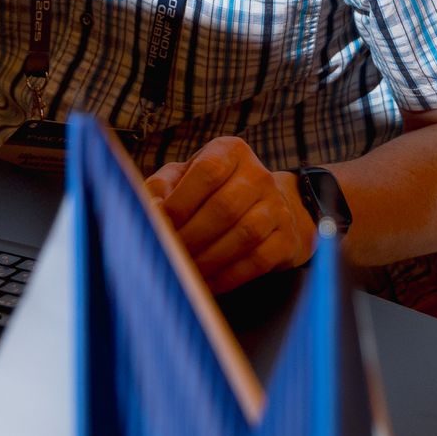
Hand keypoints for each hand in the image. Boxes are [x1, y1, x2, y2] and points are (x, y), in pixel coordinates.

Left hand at [144, 137, 316, 292]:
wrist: (267, 208)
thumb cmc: (211, 192)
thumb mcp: (184, 178)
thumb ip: (161, 189)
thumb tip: (150, 212)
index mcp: (231, 151)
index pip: (208, 171)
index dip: (181, 201)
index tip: (161, 225)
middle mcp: (259, 175)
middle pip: (225, 207)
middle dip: (191, 236)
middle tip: (169, 255)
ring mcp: (277, 206)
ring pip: (245, 235)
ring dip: (209, 259)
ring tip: (184, 272)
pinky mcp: (286, 238)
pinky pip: (258, 261)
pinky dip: (228, 276)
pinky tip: (206, 283)